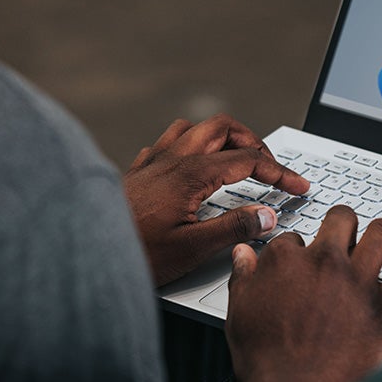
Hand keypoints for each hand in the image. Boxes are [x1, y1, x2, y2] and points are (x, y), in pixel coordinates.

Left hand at [123, 115, 309, 286]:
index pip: (248, 159)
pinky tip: (192, 167)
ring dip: (221, 137)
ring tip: (237, 158)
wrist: (84, 252)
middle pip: (223, 128)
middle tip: (270, 166)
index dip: (279, 172)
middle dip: (253, 141)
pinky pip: (168, 142)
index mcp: (190, 173)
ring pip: (194, 128)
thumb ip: (234, 228)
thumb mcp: (191, 249)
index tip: (297, 186)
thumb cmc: (133, 253)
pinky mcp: (138, 171)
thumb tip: (266, 215)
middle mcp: (172, 158)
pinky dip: (191, 147)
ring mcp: (152, 161)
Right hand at [224, 206, 381, 381]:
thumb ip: (243, 278)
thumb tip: (243, 255)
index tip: (299, 265)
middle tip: (343, 240)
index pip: (293, 238)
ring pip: (381, 232)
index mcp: (285, 261)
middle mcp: (324, 261)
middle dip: (342, 226)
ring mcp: (357, 280)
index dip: (297, 251)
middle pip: (341, 219)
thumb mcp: (239, 313)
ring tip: (380, 243)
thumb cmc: (267, 360)